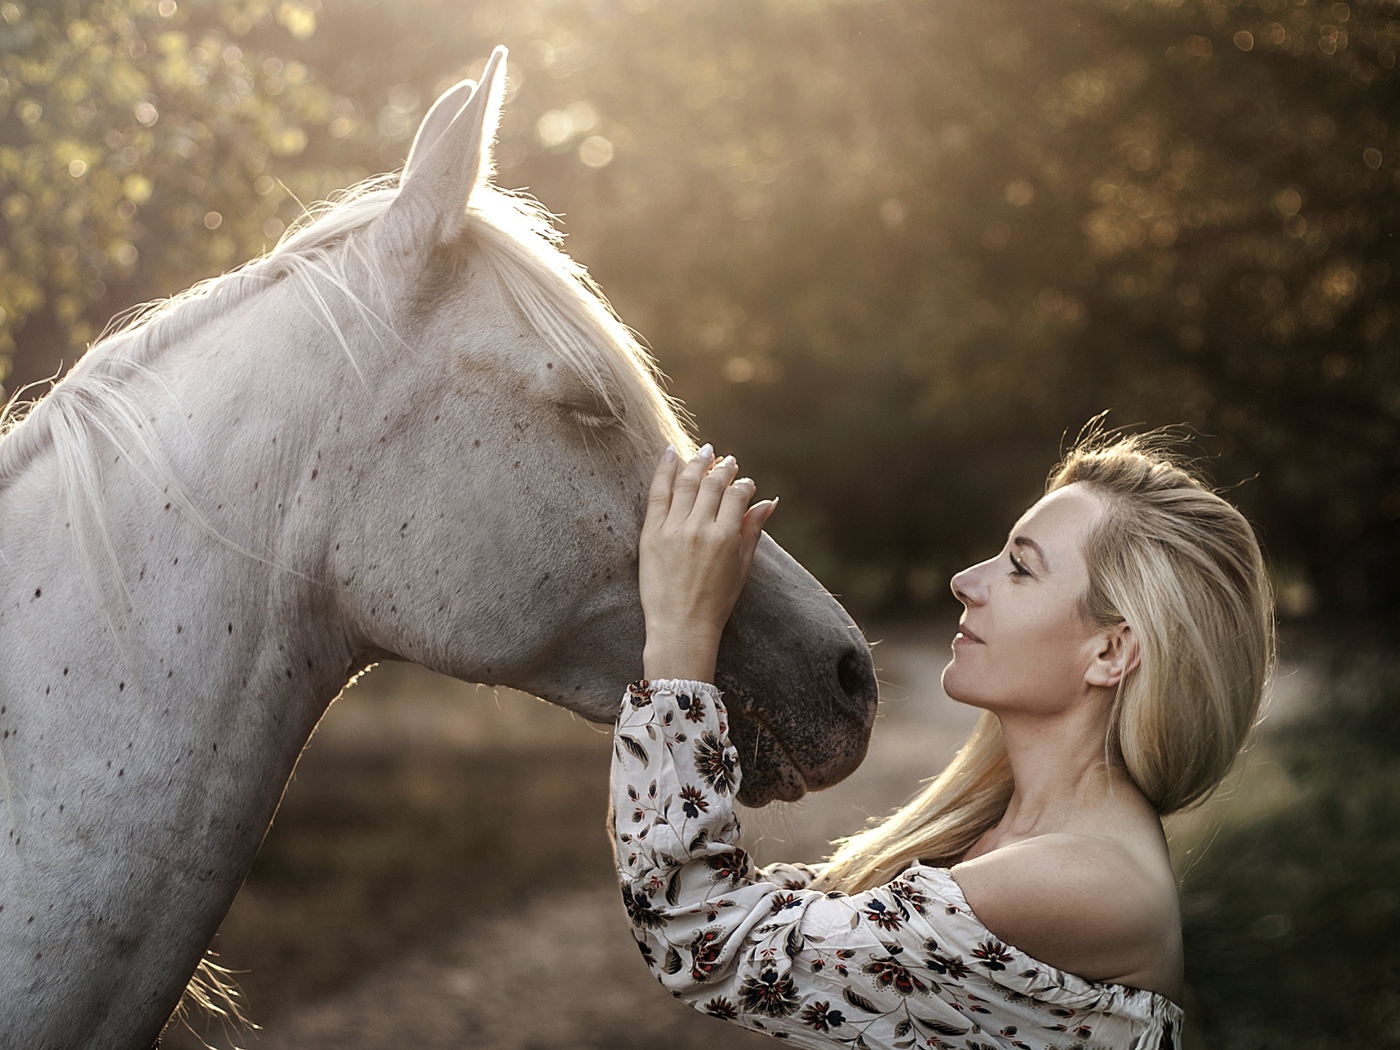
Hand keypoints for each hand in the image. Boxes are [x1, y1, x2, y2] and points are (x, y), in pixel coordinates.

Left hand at [639, 444, 777, 681]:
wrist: (680, 626)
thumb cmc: (715, 602)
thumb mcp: (741, 567)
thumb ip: (752, 531)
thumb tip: (769, 502)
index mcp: (725, 537)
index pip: (737, 495)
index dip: (743, 484)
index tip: (745, 482)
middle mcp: (700, 528)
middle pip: (712, 484)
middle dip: (722, 468)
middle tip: (727, 460)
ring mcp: (673, 529)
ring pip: (686, 482)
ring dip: (697, 462)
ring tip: (704, 452)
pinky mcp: (651, 533)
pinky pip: (658, 493)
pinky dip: (664, 470)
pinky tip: (670, 453)